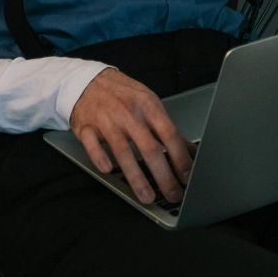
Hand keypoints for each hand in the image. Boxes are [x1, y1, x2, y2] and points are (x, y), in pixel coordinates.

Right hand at [68, 69, 196, 203]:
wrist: (87, 79)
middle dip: (163, 175)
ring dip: (136, 177)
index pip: (169, 135)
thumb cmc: (122, 95)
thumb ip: (168, 129)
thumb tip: (191, 151)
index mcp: (148, 106)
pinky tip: (108, 171)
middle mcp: (128, 113)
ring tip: (147, 196)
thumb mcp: (149, 104)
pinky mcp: (86, 127)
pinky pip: (92, 144)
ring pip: (122, 151)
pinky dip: (100, 157)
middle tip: (172, 194)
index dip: (180, 157)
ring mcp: (106, 120)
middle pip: (149, 148)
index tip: (188, 176)